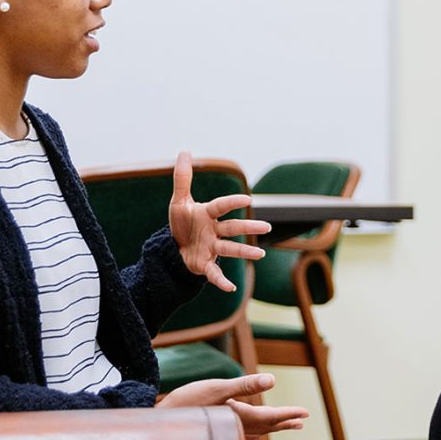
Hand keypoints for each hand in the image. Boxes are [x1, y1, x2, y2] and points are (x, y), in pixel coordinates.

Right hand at [157, 373, 308, 439]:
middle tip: (301, 421)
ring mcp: (225, 436)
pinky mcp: (215, 435)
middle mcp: (236, 430)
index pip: (271, 419)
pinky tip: (250, 434)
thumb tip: (272, 380)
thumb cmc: (187, 404)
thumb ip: (245, 385)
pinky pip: (242, 437)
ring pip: (256, 433)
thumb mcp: (217, 388)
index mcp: (240, 418)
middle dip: (284, 422)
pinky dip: (252, 433)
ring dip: (271, 428)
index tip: (305, 414)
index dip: (288, 415)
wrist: (158, 427)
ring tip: (284, 425)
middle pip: (266, 427)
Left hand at [168, 151, 270, 291]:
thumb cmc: (181, 223)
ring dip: (244, 252)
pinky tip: (231, 288)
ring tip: (260, 255)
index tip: (248, 200)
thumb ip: (183, 177)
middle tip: (267, 227)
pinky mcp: (204, 265)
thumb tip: (184, 151)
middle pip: (232, 229)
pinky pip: (214, 273)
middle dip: (248, 228)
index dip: (232, 203)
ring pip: (229, 250)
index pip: (221, 207)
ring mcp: (210, 249)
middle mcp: (213, 231)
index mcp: (208, 214)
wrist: (173, 248)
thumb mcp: (179, 201)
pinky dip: (222, 281)